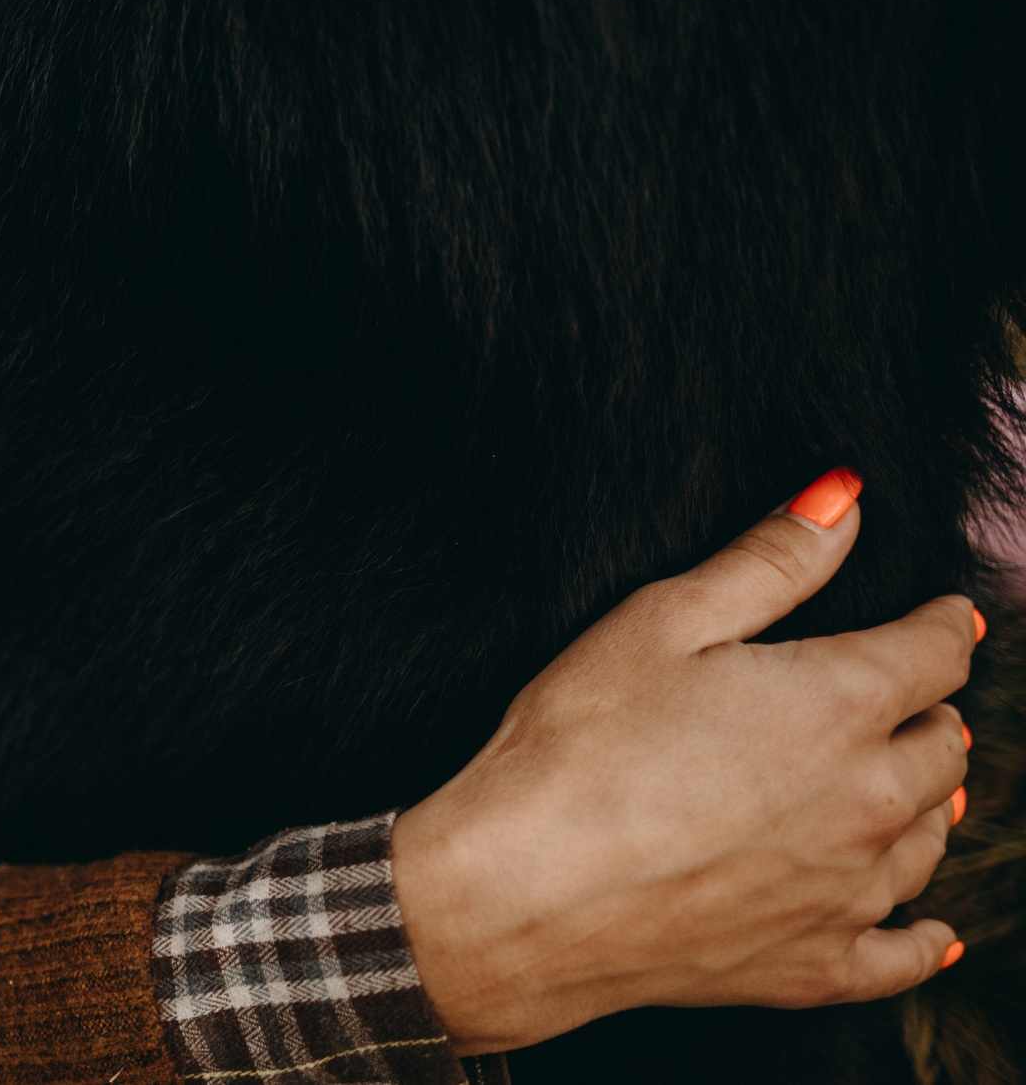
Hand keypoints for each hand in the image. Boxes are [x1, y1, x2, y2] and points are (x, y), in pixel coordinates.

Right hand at [393, 474, 976, 1054]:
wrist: (523, 892)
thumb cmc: (578, 742)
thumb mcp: (661, 619)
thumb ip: (769, 560)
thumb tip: (845, 502)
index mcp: (840, 704)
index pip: (935, 653)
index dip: (938, 625)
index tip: (937, 616)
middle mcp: (870, 801)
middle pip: (945, 748)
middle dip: (929, 712)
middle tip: (904, 696)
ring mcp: (848, 891)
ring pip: (930, 838)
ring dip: (926, 803)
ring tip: (907, 786)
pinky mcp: (814, 966)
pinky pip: (903, 954)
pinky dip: (922, 937)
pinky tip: (929, 931)